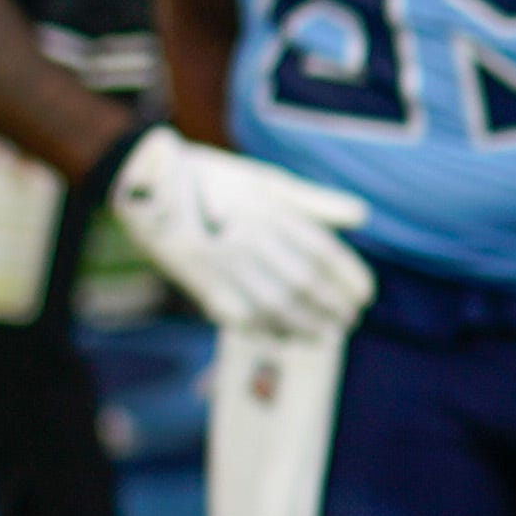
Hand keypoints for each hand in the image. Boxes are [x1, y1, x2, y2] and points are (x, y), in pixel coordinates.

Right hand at [107, 125, 374, 342]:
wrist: (149, 183)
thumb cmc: (217, 179)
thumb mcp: (268, 179)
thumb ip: (315, 202)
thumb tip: (363, 215)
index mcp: (270, 209)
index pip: (322, 251)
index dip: (349, 278)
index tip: (366, 295)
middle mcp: (249, 237)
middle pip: (302, 282)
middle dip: (332, 307)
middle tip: (349, 320)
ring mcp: (223, 262)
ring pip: (273, 305)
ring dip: (304, 325)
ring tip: (324, 334)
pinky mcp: (200, 281)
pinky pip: (238, 315)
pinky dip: (265, 330)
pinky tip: (283, 336)